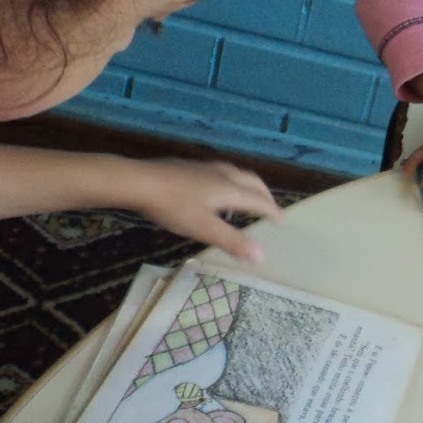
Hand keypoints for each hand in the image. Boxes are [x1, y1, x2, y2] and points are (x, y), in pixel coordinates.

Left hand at [122, 159, 282, 263]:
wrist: (139, 181)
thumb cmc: (173, 206)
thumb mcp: (203, 228)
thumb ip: (232, 241)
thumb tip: (261, 256)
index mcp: (231, 189)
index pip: (260, 201)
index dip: (273, 211)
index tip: (283, 221)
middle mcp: (224, 174)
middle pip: (253, 182)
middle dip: (265, 195)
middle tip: (271, 208)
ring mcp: (206, 168)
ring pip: (237, 174)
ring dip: (248, 186)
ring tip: (247, 198)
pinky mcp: (191, 166)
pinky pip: (222, 172)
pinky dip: (231, 182)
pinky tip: (215, 190)